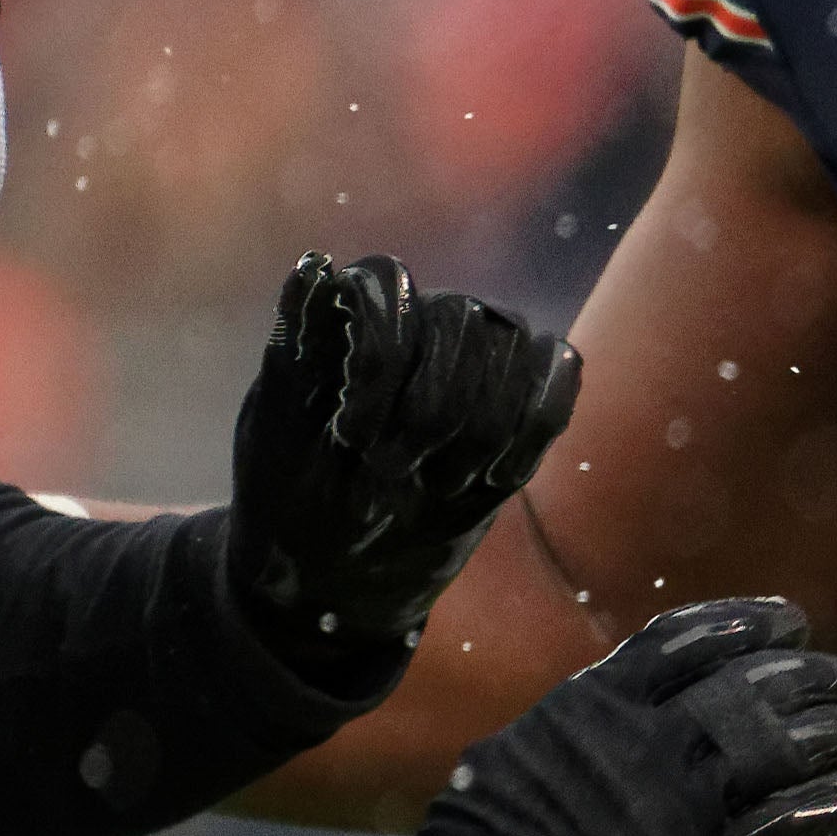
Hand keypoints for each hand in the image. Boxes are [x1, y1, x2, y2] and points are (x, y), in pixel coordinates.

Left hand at [229, 252, 580, 648]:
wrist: (338, 572)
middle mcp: (422, 319)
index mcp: (354, 315)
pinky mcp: (525, 397)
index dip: (380, 359)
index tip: (352, 436)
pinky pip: (559, 373)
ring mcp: (480, 356)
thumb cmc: (294, 499)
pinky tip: (495, 477)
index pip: (389, 284)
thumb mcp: (277, 432)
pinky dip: (533, 429)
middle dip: (431, 408)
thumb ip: (297, 346)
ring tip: (438, 481)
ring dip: (479, 430)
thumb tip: (314, 263)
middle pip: (461, 316)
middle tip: (392, 470)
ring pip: (514, 347)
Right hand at [413, 597, 836, 835]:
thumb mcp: (519, 755)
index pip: (692, 638)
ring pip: (789, 747)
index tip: (791, 622)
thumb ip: (584, 723)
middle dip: (816, 677)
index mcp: (596, 702)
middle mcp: (648, 740)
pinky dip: (836, 809)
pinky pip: (790, 824)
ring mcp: (682, 803)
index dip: (751, 624)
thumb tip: (632, 697)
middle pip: (756, 686)